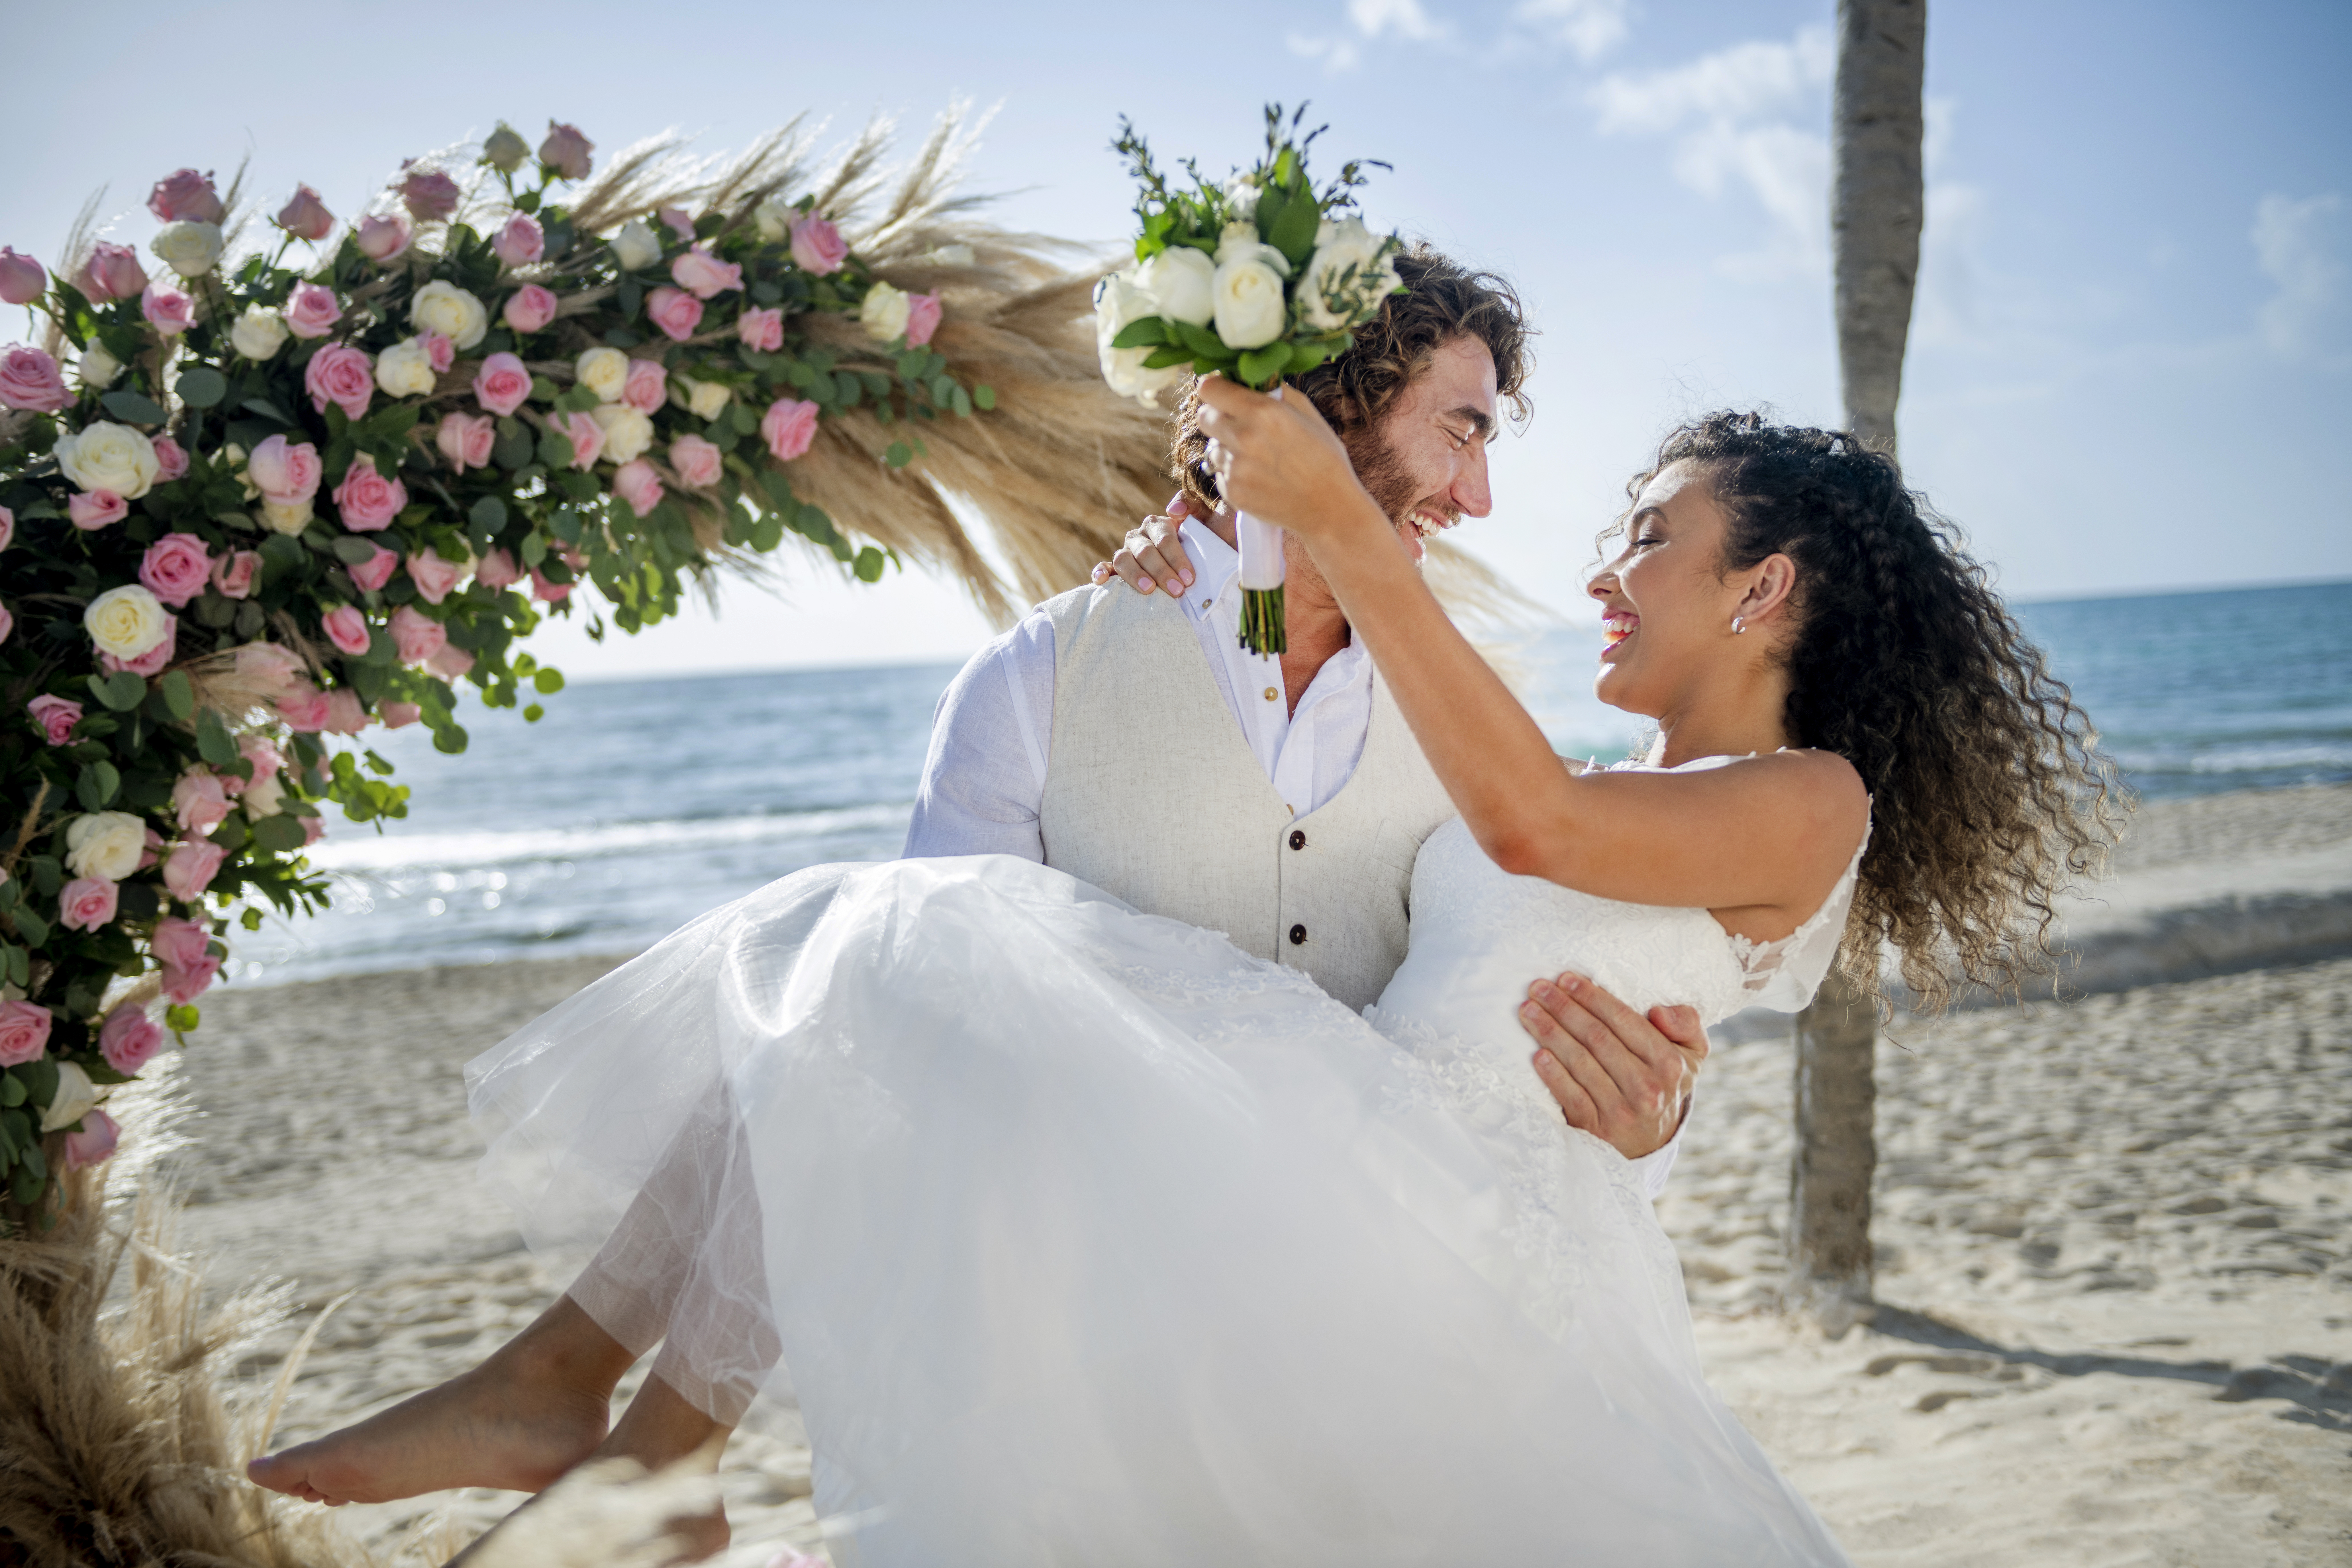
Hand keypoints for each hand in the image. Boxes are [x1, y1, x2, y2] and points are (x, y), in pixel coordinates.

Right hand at [1091, 495, 1197, 596]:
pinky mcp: (1115, 567)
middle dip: (1161, 572)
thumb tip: (1173, 510)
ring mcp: (1125, 552)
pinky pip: (1105, 567)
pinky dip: (1100, 572)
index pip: (1165, 539)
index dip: (1177, 558)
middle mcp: (1138, 536)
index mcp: (1157, 525)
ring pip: (1124, 560)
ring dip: (1135, 575)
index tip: (1189, 578)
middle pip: (1145, 552)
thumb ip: (1192, 506)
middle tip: (1177, 591)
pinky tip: (1101, 580)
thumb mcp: (1200, 523)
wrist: (1186, 564)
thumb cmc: (1196, 547)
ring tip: (1149, 590)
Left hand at [1192, 376, 1368, 544]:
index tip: (1223, 392)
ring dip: (1227, 448)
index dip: (1214, 389)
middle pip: (1204, 417)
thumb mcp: (1310, 415)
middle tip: (1238, 424)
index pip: (1209, 389)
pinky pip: (1220, 473)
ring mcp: (1235, 468)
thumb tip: (1258, 383)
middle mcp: (1243, 438)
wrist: (1329, 508)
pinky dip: (1233, 473)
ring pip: (1212, 447)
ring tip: (1257, 457)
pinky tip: (1259, 477)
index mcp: (1263, 412)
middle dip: (1217, 416)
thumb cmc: (1325, 459)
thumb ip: (1279, 394)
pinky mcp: (1232, 492)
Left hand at [1519, 973, 1706, 1160]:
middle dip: (1563, 1008)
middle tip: (1538, 987)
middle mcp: (1647, 1088)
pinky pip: (1570, 1096)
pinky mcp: (1597, 1128)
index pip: (1624, 1020)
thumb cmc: (1665, 1081)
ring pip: (1580, 1063)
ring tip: (1528, 1011)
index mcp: (1669, 1063)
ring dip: (1550, 1033)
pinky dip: (1553, 1074)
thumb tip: (1658, 1012)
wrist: (1651, 1140)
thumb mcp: (1690, 1053)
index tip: (1566, 978)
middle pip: (1596, 1038)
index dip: (1592, 997)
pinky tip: (1537, 1054)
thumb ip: (1685, 1024)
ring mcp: (1621, 1111)